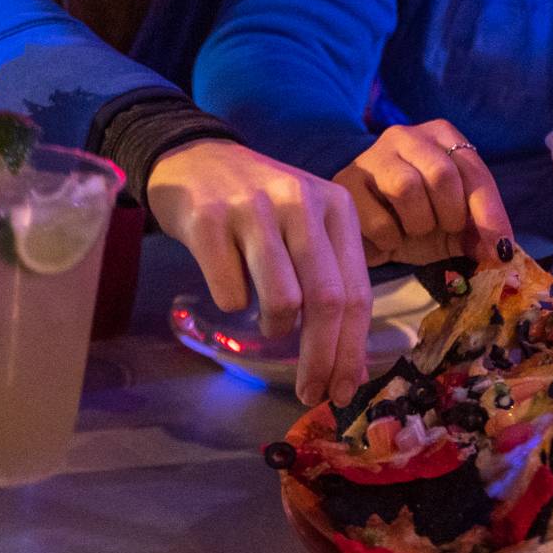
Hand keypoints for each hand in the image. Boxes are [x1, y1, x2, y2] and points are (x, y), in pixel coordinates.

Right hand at [146, 140, 371, 407]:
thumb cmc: (261, 204)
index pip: (357, 291)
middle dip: (321, 360)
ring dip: (277, 330)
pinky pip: (231, 294)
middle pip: (326, 301)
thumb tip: (349, 370)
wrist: (195, 159)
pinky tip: (230, 284)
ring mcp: (254, 209)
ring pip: (283, 301)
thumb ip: (332, 282)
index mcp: (336, 206)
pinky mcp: (209, 220)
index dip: (352, 350)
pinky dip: (233, 305)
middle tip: (310, 393)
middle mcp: (301, 202)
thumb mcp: (308, 227)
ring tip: (269, 323)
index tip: (342, 391)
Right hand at [335, 122, 513, 266]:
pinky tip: (388, 236)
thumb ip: (478, 233)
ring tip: (414, 229)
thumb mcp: (454, 226)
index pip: (473, 169)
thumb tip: (499, 253)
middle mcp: (406, 136)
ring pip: (406, 187)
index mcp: (440, 136)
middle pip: (441, 173)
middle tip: (446, 230)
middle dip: (451, 213)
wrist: (366, 231)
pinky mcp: (345, 183)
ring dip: (419, 223)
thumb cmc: (416, 220)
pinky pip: (377, 217)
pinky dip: (391, 238)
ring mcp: (372, 156)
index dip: (490, 211)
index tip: (500, 248)